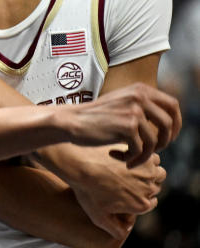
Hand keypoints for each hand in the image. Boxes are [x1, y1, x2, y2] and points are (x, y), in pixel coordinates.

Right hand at [58, 83, 180, 167]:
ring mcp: (134, 111)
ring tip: (130, 158)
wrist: (71, 121)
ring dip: (145, 154)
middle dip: (166, 141)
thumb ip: (142, 105)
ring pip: (154, 141)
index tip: (169, 136)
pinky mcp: (127, 127)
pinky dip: (131, 158)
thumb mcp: (122, 102)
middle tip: (155, 151)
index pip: (173, 105)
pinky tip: (117, 157)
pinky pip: (140, 150)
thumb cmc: (95, 116)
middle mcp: (139, 97)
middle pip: (169, 124)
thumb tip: (170, 123)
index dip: (176, 123)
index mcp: (140, 89)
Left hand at [66, 149, 165, 236]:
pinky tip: (134, 158)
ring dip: (150, 172)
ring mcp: (147, 172)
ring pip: (158, 173)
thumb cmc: (87, 190)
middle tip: (131, 179)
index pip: (151, 203)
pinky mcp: (142, 156)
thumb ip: (113, 229)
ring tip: (134, 169)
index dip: (141, 198)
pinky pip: (153, 158)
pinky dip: (147, 158)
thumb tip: (124, 235)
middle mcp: (149, 189)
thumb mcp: (97, 216)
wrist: (80, 164)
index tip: (131, 192)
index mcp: (141, 205)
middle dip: (146, 185)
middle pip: (155, 188)